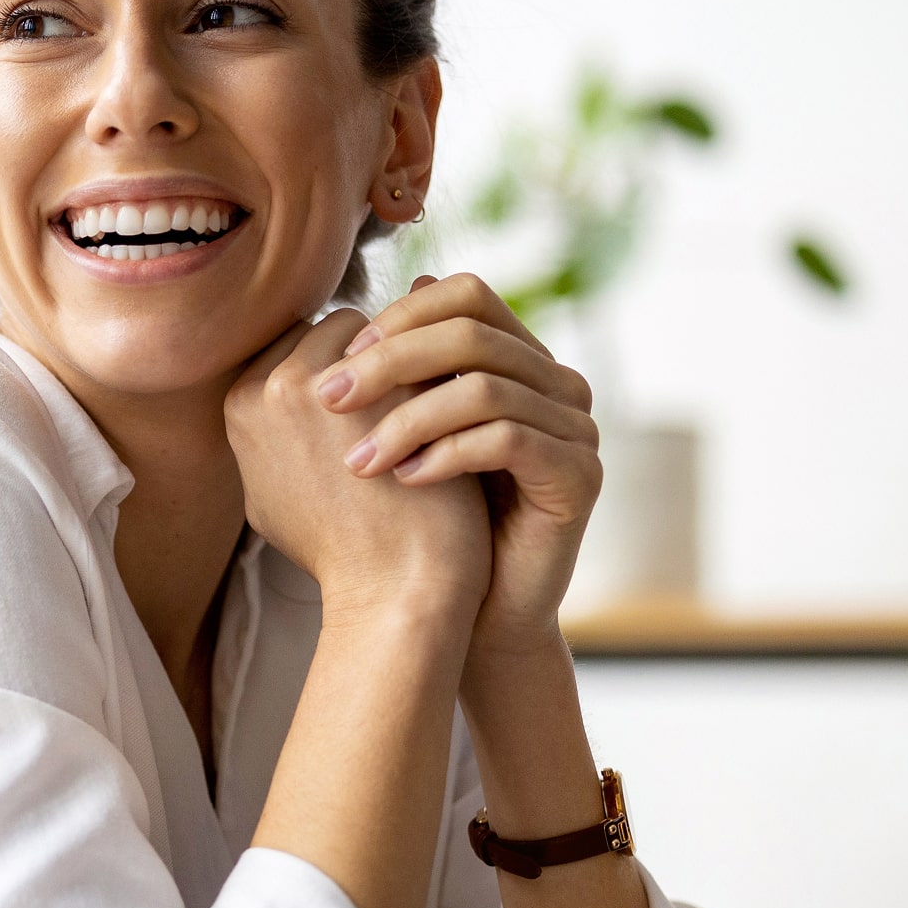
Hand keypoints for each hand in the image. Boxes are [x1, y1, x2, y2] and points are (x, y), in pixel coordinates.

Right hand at [225, 306, 490, 624]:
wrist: (392, 591)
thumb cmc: (340, 555)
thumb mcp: (270, 498)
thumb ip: (268, 436)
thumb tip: (273, 394)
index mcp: (241, 404)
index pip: (296, 345)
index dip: (342, 373)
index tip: (374, 409)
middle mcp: (274, 385)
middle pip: (336, 329)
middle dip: (376, 357)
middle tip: (409, 403)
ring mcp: (332, 381)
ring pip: (384, 332)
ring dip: (410, 358)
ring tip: (435, 408)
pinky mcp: (393, 384)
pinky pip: (426, 348)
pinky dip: (443, 372)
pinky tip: (460, 412)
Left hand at [313, 274, 599, 650]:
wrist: (474, 612)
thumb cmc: (428, 524)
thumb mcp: (401, 438)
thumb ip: (388, 380)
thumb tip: (344, 318)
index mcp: (515, 360)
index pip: (465, 295)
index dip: (399, 318)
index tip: (338, 363)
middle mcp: (555, 382)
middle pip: (473, 333)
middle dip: (390, 362)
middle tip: (328, 400)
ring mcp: (575, 427)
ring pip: (486, 388)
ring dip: (407, 421)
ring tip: (356, 461)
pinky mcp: (579, 476)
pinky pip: (509, 440)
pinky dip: (446, 456)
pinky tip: (403, 481)